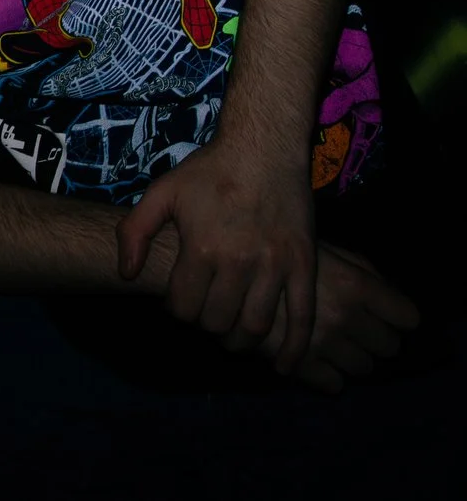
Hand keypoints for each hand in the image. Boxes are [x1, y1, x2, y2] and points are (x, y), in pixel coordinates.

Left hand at [117, 139, 315, 367]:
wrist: (263, 149)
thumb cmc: (209, 171)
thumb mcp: (162, 193)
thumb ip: (135, 232)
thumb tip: (127, 272)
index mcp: (202, 248)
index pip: (183, 307)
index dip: (178, 311)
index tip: (181, 303)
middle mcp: (239, 262)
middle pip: (218, 322)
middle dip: (207, 326)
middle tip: (208, 317)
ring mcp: (274, 265)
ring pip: (256, 326)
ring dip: (242, 342)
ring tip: (235, 338)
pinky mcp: (303, 265)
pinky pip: (302, 317)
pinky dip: (294, 348)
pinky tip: (286, 366)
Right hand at [271, 241, 418, 391]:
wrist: (224, 272)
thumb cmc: (278, 253)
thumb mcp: (323, 248)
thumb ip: (360, 269)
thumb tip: (386, 298)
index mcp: (356, 284)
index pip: (408, 318)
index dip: (396, 316)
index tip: (383, 314)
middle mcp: (345, 316)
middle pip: (390, 346)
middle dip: (375, 338)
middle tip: (356, 329)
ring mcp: (323, 342)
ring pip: (364, 368)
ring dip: (353, 357)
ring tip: (334, 344)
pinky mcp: (299, 363)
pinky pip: (334, 385)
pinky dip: (328, 376)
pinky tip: (315, 359)